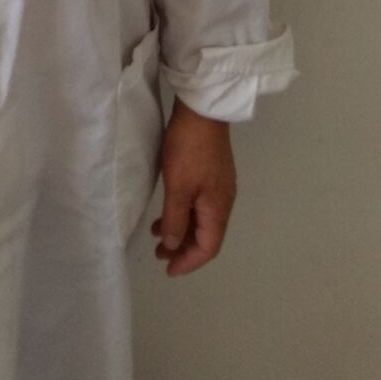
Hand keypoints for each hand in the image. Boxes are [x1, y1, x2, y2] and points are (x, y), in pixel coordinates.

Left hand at [151, 99, 236, 276]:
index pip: (208, 247)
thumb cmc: (188, 150)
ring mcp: (219, 186)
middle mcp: (223, 201)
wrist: (201, 110)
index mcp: (218, 208)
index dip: (189, 262)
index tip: (168, 269)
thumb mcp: (177, 188)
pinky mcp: (212, 173)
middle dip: (183, 249)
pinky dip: (183, 214)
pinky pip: (199, 205)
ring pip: (201, 220)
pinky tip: (167, 210)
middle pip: (206, 236)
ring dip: (181, 231)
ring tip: (157, 235)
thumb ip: (175, 219)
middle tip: (158, 255)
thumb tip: (172, 245)